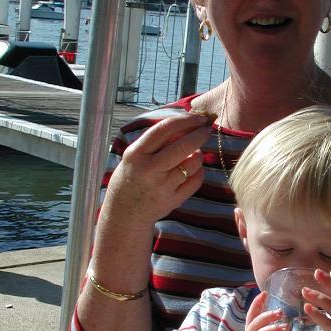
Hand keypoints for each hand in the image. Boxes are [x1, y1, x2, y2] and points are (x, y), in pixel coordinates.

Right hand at [102, 113, 211, 227]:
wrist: (124, 212)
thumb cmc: (131, 177)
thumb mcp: (134, 156)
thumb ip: (156, 141)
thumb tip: (187, 123)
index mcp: (136, 153)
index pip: (165, 128)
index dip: (185, 120)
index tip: (198, 118)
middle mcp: (150, 169)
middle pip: (184, 145)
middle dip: (200, 134)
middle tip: (206, 130)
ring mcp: (162, 186)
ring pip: (194, 162)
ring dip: (199, 154)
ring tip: (193, 154)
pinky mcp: (173, 200)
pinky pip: (196, 180)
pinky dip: (199, 171)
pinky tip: (193, 170)